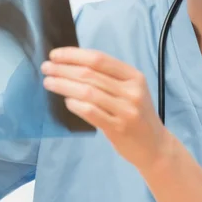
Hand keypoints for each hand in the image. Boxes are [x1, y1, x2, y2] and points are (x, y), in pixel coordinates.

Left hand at [41, 47, 172, 172]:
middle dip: (63, 69)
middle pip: (90, 74)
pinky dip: (74, 104)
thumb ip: (108, 77)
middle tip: (46, 68)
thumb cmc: (136, 114)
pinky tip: (65, 101)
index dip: (73, 55)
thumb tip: (71, 64)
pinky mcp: (118, 128)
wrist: (155, 146)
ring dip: (63, 85)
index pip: (99, 59)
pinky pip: (90, 112)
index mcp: (133, 76)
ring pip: (87, 92)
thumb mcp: (130, 90)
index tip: (55, 55)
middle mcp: (131, 91)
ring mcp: (126, 110)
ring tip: (49, 82)